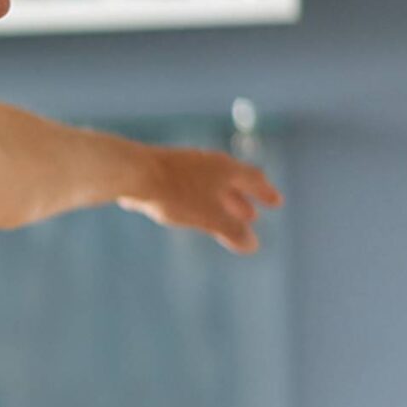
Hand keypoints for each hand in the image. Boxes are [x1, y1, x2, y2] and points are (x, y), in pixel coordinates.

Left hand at [118, 146, 283, 253]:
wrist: (130, 172)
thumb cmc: (175, 193)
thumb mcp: (210, 216)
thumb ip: (233, 231)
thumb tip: (251, 245)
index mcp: (225, 167)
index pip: (254, 178)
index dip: (266, 192)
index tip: (276, 202)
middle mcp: (207, 161)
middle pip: (231, 181)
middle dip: (242, 201)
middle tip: (250, 217)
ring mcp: (183, 164)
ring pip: (208, 184)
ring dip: (219, 202)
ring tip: (221, 217)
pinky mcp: (161, 172)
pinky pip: (188, 187)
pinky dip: (198, 200)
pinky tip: (189, 211)